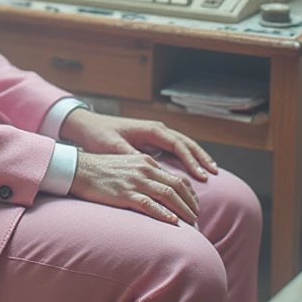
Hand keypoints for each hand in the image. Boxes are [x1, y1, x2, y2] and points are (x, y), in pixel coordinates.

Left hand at [60, 108, 217, 181]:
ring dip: (196, 157)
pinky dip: (186, 158)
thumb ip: (130, 155)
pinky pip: (174, 150)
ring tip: (211, 172)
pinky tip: (193, 170)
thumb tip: (149, 168)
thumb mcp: (112, 146)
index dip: (190, 159)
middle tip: (214, 173)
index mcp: (150, 129)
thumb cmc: (99, 135)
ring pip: (182, 145)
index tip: (201, 174)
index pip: (177, 143)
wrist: (87, 126)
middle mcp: (156, 130)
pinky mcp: (151, 142)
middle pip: (185, 142)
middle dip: (201, 157)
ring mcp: (155, 135)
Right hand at [69, 150, 199, 223]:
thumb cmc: (100, 171)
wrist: (77, 169)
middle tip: (198, 218)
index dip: (189, 194)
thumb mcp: (126, 166)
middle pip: (177, 186)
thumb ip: (143, 175)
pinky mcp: (125, 193)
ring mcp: (135, 181)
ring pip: (168, 195)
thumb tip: (158, 191)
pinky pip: (149, 204)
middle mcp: (144, 168)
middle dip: (191, 204)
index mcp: (146, 161)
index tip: (194, 206)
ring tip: (192, 224)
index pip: (176, 177)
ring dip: (183, 211)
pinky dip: (164, 214)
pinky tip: (173, 223)